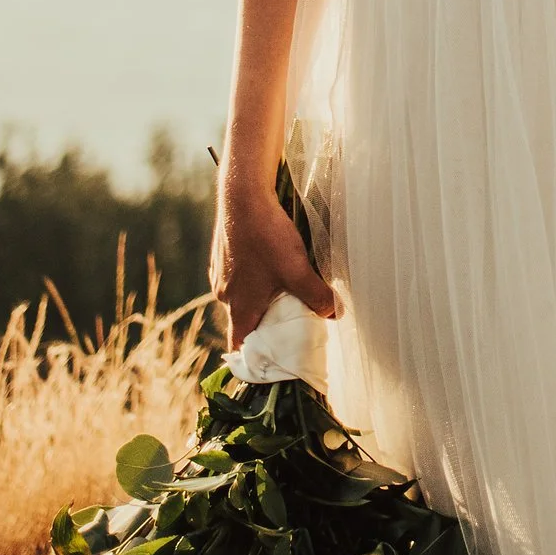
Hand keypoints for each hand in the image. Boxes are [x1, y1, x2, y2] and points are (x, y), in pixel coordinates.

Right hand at [210, 179, 337, 347]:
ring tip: (282, 286)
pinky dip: (252, 275)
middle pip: (244, 320)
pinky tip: (269, 260)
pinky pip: (238, 275)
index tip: (272, 356)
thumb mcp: (298, 270)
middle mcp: (224, 295)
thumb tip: (335, 314)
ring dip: (259, 296)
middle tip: (288, 317)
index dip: (255, 355)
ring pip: (241, 295)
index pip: (241, 345)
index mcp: (239, 308)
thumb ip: (317, 296)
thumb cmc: (267, 237)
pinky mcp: (222, 255)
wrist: (243, 198)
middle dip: (265, 322)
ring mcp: (220, 274)